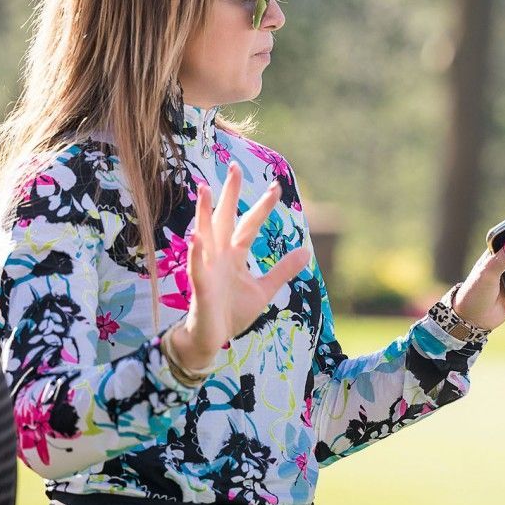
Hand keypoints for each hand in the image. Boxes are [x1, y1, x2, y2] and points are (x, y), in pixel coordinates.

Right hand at [168, 161, 312, 372]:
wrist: (212, 339)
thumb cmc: (231, 312)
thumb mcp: (264, 290)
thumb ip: (282, 270)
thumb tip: (307, 251)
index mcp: (234, 255)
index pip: (250, 224)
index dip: (262, 206)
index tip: (276, 186)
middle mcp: (219, 255)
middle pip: (225, 218)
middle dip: (229, 194)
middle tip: (234, 166)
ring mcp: (207, 268)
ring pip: (205, 235)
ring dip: (205, 213)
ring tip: (206, 188)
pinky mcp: (200, 286)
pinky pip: (198, 266)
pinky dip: (198, 252)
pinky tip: (197, 236)